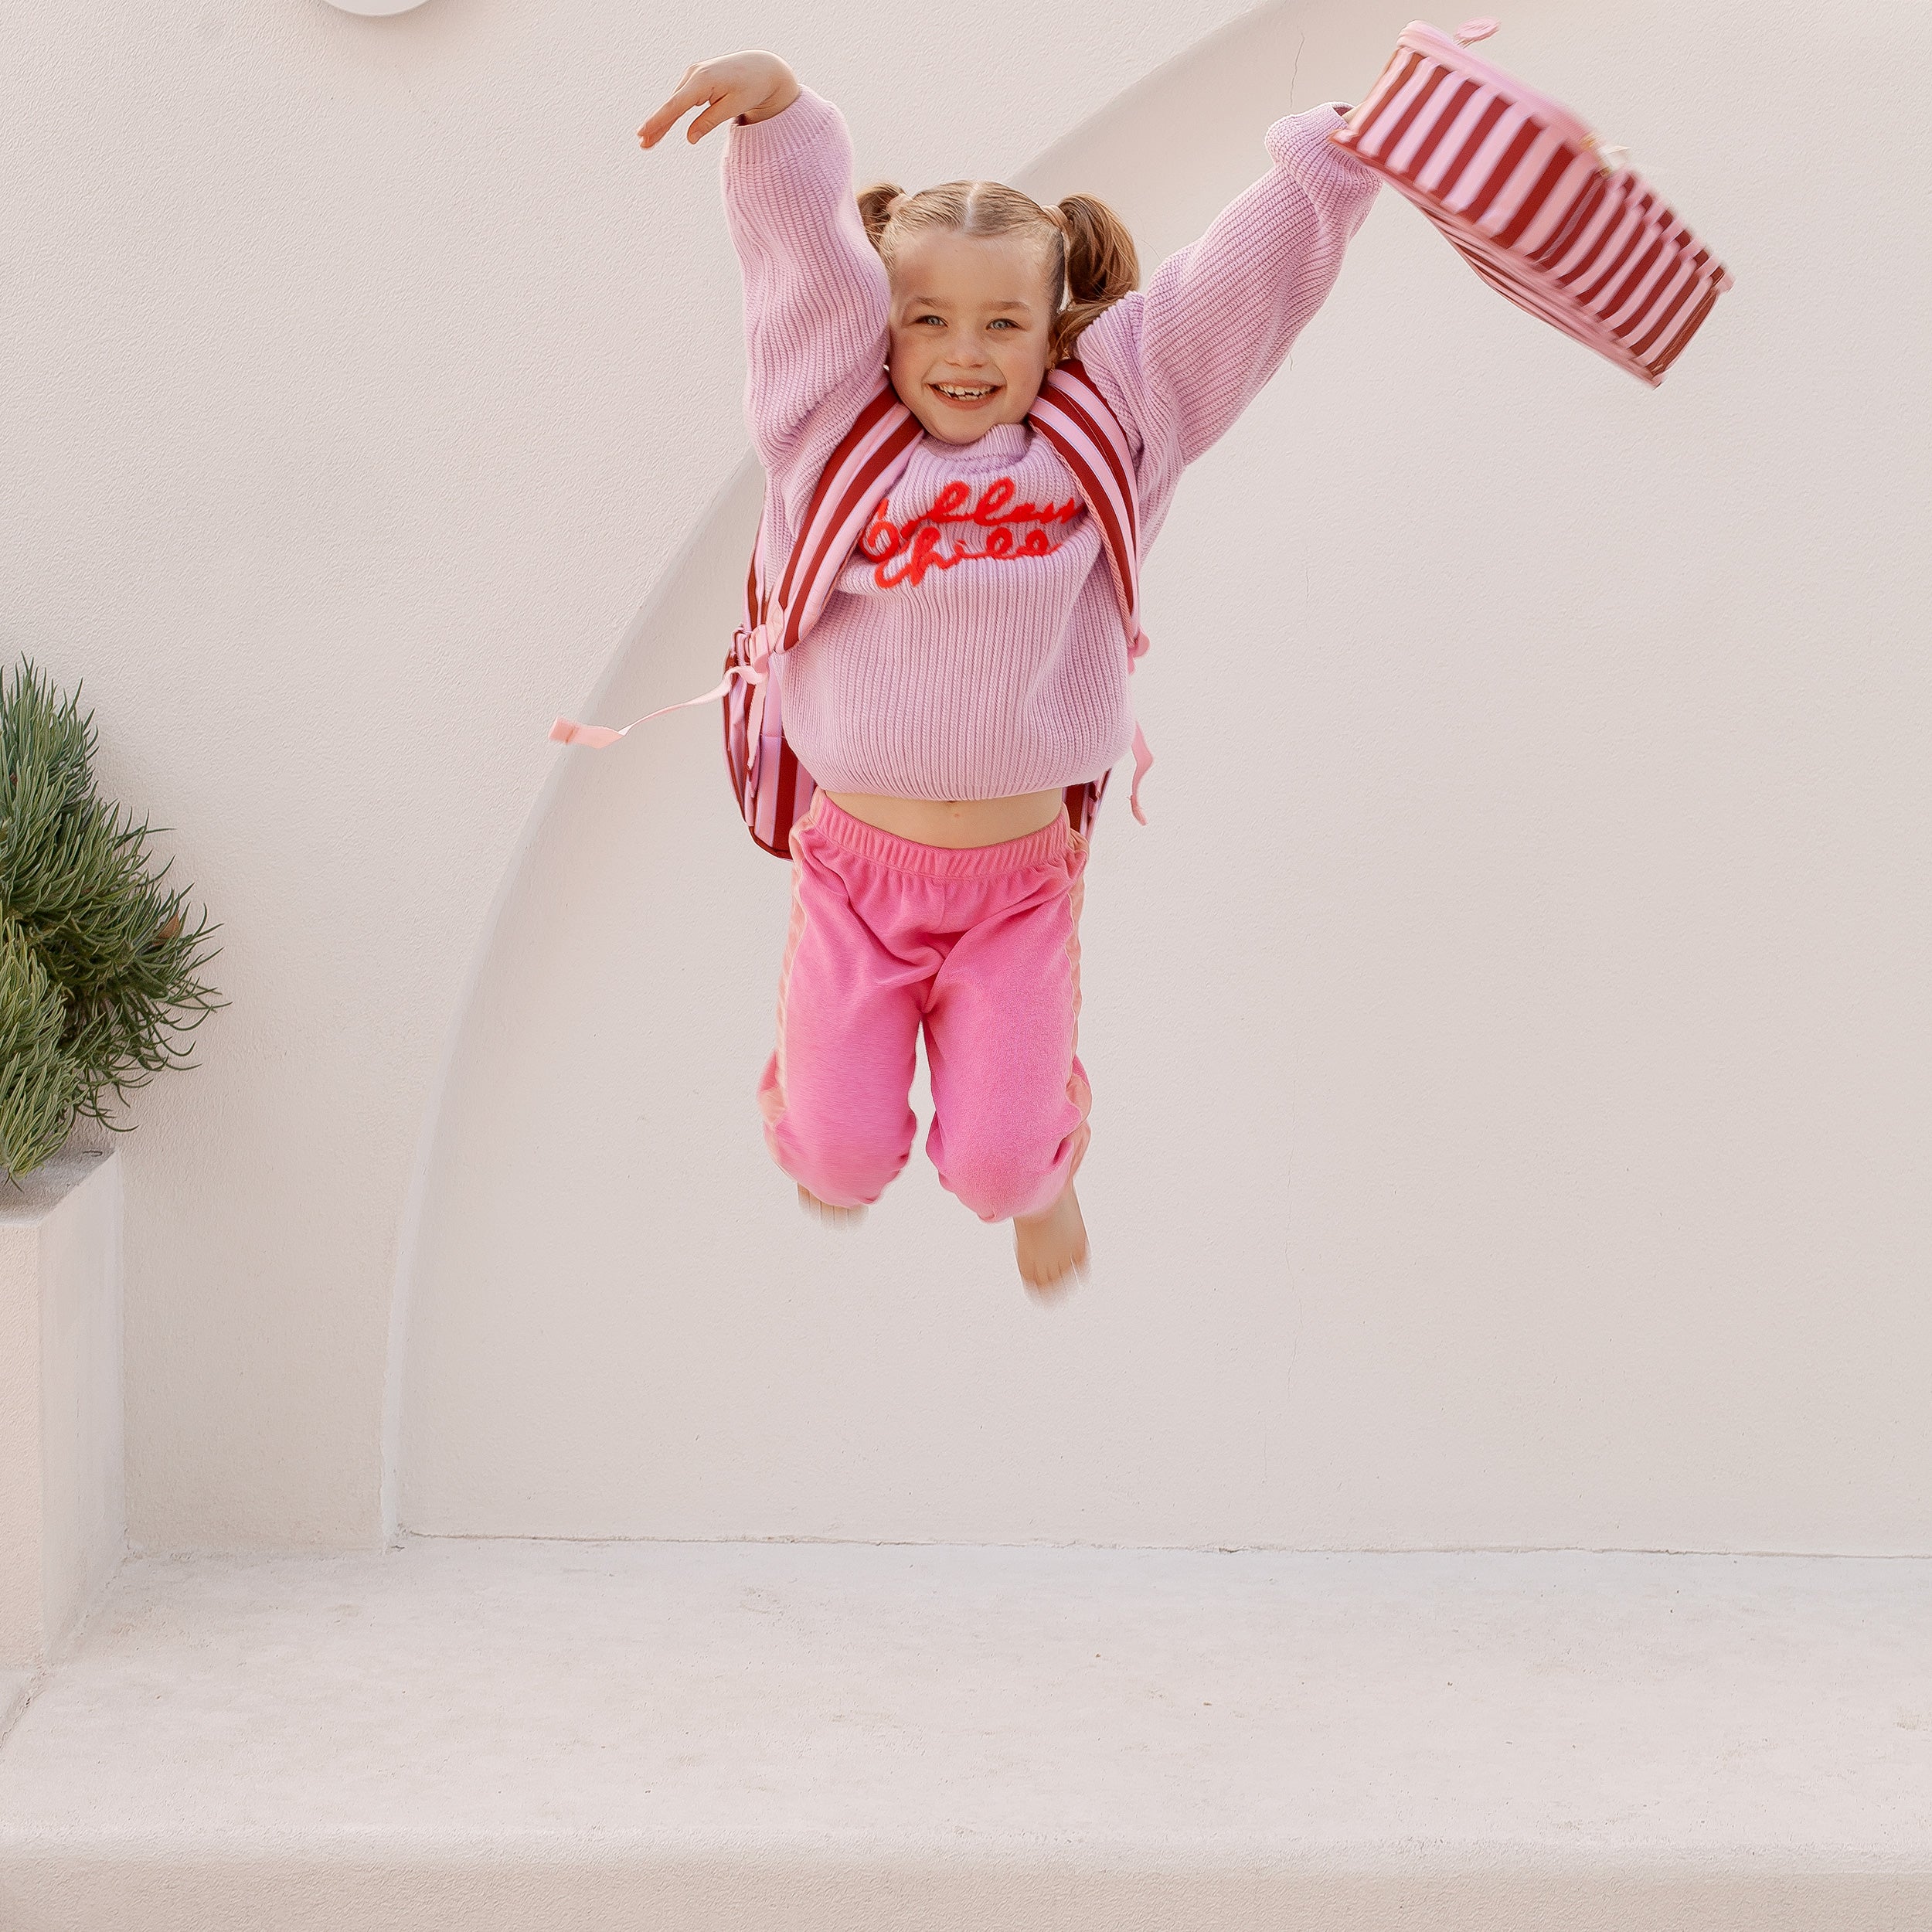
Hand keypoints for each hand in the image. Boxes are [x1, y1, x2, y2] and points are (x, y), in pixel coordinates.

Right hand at [639, 52, 799, 147]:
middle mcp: (694, 74)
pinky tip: (662, 128)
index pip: (676, 105)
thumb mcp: (733, 108)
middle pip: (671, 106)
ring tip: (648, 142)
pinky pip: (681, 99)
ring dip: (662, 123)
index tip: (643, 132)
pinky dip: (671, 114)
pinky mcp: (696, 78)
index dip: (659, 121)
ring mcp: (693, 74)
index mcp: (703, 81)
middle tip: (642, 144)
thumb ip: (709, 122)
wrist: (762, 68)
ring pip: (674, 103)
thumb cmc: (751, 88)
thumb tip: (689, 138)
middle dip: (656, 126)